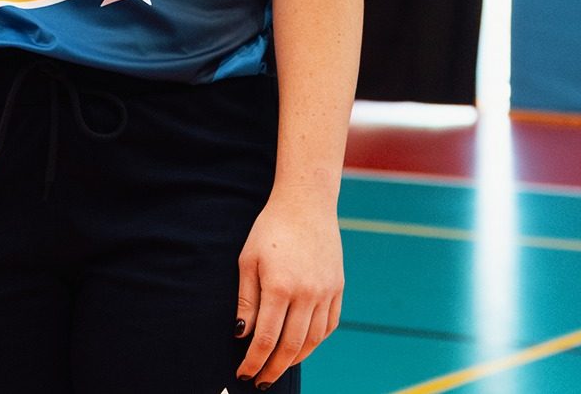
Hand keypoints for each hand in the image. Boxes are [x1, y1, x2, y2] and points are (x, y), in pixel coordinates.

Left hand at [234, 190, 344, 386]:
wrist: (306, 205)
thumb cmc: (270, 229)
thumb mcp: (249, 259)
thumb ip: (246, 299)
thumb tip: (242, 335)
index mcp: (279, 286)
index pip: (265, 339)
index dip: (253, 361)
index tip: (244, 373)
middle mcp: (306, 294)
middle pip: (290, 347)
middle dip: (273, 368)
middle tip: (261, 380)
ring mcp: (326, 292)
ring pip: (312, 341)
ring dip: (295, 359)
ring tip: (279, 366)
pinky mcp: (338, 288)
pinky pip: (329, 326)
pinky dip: (316, 342)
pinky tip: (303, 346)